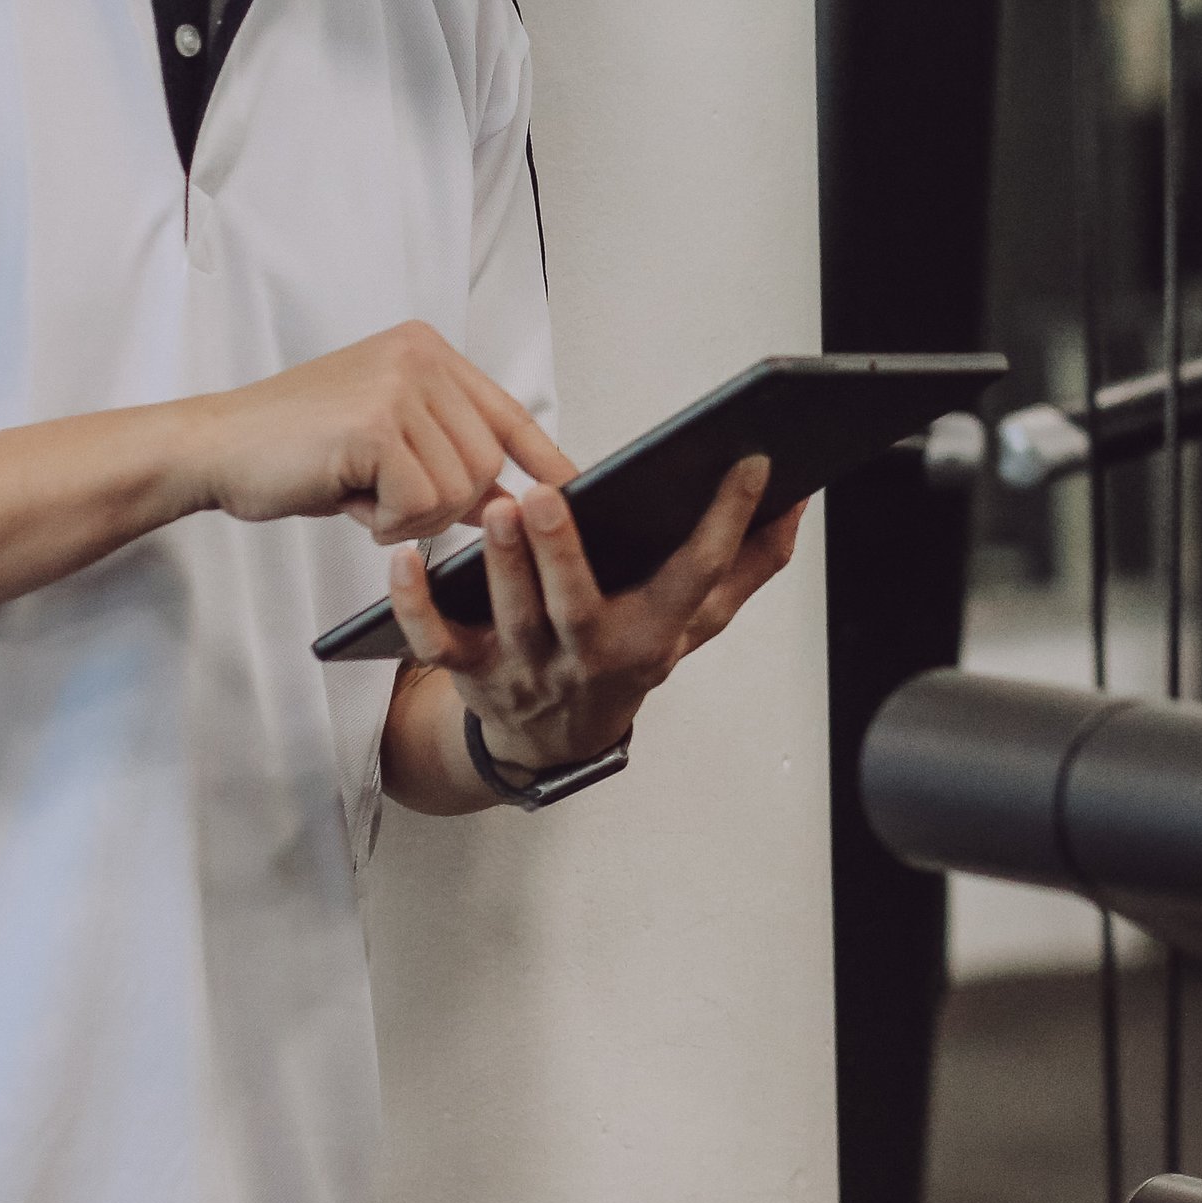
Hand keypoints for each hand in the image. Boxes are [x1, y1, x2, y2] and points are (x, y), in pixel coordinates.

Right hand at [176, 321, 572, 544]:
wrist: (214, 447)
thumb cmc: (297, 450)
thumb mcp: (384, 441)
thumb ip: (445, 456)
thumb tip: (511, 498)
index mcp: (425, 350)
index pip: (506, 410)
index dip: (543, 457)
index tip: (573, 490)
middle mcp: (419, 356)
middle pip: (487, 462)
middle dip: (446, 505)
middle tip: (386, 502)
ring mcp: (397, 386)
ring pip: (459, 488)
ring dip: (412, 516)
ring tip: (362, 496)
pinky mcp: (374, 425)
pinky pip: (421, 504)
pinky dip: (387, 522)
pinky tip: (349, 501)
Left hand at [385, 451, 807, 776]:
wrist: (554, 741)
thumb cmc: (629, 656)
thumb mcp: (696, 622)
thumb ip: (748, 563)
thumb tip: (798, 499)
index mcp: (653, 635)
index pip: (696, 576)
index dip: (728, 521)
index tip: (750, 461)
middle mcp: (590, 656)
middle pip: (577, 607)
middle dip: (562, 554)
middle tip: (548, 495)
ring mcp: (527, 667)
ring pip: (511, 619)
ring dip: (501, 566)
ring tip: (496, 509)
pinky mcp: (470, 670)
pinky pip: (436, 643)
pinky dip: (415, 606)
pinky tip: (403, 560)